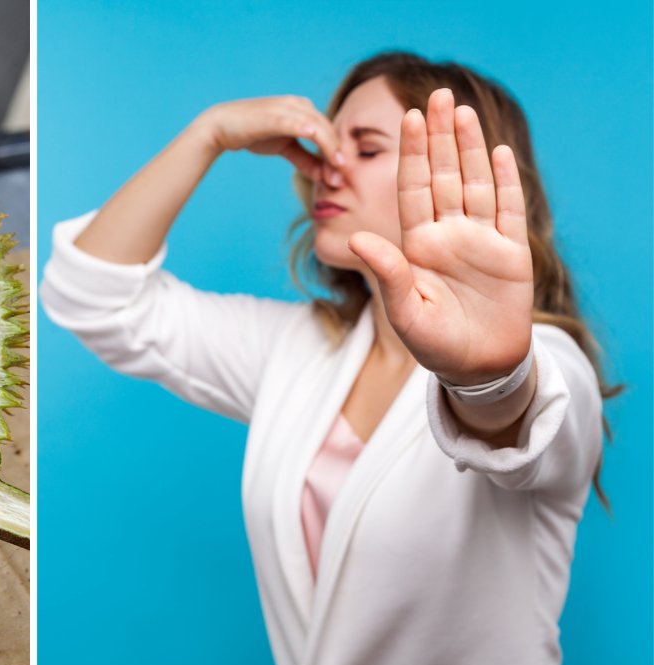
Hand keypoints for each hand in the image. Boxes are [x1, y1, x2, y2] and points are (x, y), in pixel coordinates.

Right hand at [196, 96, 344, 182]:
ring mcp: (286, 108)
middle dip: (337, 154)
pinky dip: (305, 129)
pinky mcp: (273, 115)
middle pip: (328, 129)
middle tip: (341, 178)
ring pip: (317, 126)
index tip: (341, 176)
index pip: (329, 131)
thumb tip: (325, 175)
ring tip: (335, 168)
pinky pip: (294, 122)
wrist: (221, 126)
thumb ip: (305, 160)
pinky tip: (313, 137)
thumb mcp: (285, 148)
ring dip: (328, 147)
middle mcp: (299, 104)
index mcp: (305, 110)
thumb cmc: (254, 134)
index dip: (338, 153)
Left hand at [348, 89, 532, 384]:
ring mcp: (480, 240)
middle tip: (437, 94)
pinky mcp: (510, 252)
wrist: (476, 367)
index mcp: (418, 244)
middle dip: (440, 136)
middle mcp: (448, 234)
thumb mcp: (405, 311)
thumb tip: (356, 241)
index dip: (412, 153)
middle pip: (444, 175)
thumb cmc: (433, 343)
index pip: (413, 188)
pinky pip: (508, 209)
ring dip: (470, 148)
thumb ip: (388, 274)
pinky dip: (504, 181)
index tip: (408, 118)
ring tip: (462, 111)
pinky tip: (498, 151)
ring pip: (475, 183)